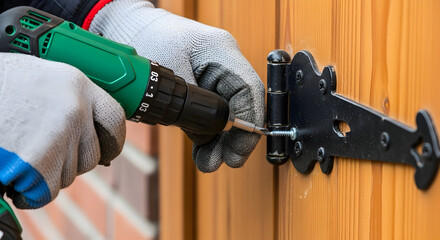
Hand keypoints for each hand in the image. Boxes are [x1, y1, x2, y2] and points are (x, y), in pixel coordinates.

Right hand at [0, 53, 125, 207]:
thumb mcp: (39, 78)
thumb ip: (67, 98)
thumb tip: (89, 122)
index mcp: (76, 84)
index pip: (115, 118)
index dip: (112, 139)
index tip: (106, 148)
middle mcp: (74, 109)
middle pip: (90, 154)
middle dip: (70, 161)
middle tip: (44, 153)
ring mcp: (59, 136)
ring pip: (68, 174)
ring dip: (47, 173)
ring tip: (20, 152)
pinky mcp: (39, 162)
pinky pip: (47, 190)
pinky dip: (30, 190)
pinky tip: (13, 172)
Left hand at [90, 0, 264, 171]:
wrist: (127, 28)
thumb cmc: (144, 39)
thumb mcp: (166, 79)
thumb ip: (191, 111)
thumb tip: (210, 141)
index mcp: (221, 51)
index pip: (249, 91)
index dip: (248, 125)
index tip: (237, 152)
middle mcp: (224, 63)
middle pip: (241, 106)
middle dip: (232, 139)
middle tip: (220, 161)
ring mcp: (215, 75)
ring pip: (228, 114)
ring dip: (220, 140)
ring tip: (207, 161)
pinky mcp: (204, 85)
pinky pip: (213, 112)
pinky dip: (208, 132)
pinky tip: (202, 149)